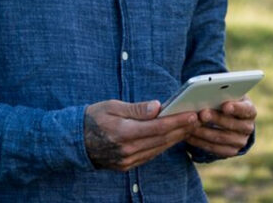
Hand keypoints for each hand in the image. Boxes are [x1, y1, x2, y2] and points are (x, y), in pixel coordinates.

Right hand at [84, 99, 199, 170]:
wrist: (74, 141)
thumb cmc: (94, 118)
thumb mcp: (112, 106)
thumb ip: (136, 108)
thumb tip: (158, 107)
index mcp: (122, 133)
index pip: (157, 127)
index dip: (177, 121)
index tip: (192, 114)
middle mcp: (126, 150)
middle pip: (161, 140)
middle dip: (182, 129)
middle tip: (198, 119)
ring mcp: (126, 160)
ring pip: (158, 149)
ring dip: (176, 138)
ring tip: (190, 127)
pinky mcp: (126, 165)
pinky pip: (150, 155)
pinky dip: (163, 146)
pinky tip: (173, 137)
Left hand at [186, 96, 257, 156]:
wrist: (230, 119)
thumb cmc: (226, 102)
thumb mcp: (228, 96)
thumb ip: (222, 95)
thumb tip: (208, 94)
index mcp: (250, 111)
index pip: (246, 109)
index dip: (236, 108)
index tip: (225, 105)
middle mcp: (248, 127)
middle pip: (232, 124)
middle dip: (215, 119)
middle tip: (202, 114)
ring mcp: (240, 141)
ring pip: (221, 138)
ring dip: (204, 132)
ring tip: (192, 125)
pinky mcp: (231, 151)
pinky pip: (215, 149)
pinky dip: (201, 142)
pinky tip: (190, 136)